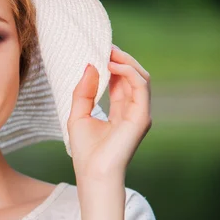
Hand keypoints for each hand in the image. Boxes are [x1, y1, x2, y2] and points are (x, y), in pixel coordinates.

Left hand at [67, 45, 151, 182]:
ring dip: (125, 61)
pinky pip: (141, 87)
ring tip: (107, 52)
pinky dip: (128, 72)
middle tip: (103, 45)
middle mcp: (133, 110)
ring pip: (140, 77)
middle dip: (119, 58)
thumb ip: (84, 91)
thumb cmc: (85, 151)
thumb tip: (90, 65)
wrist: (93, 174)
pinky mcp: (141, 117)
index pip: (120, 80)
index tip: (98, 49)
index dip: (111, 63)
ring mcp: (140, 113)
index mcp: (120, 110)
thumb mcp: (78, 114)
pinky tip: (112, 65)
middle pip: (133, 76)